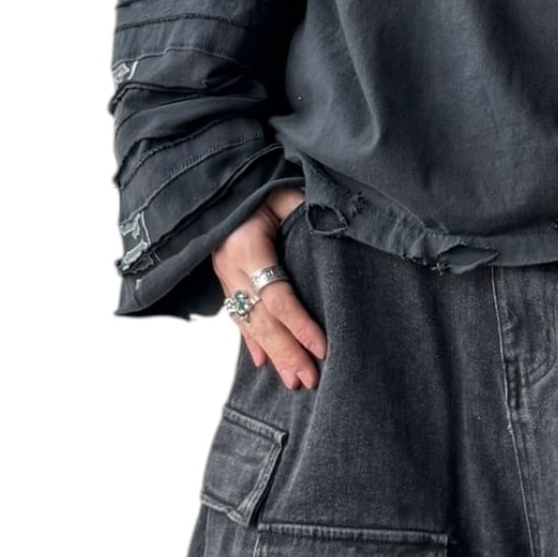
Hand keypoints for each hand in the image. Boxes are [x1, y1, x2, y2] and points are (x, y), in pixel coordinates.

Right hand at [211, 187, 327, 388]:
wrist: (217, 175)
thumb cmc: (258, 180)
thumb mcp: (286, 192)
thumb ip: (308, 216)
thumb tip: (341, 238)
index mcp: (246, 244)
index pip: (278, 296)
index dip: (300, 326)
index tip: (322, 349)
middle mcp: (229, 264)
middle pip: (262, 319)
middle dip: (287, 352)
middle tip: (309, 380)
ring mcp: (221, 273)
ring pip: (248, 322)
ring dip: (271, 354)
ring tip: (292, 381)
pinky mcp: (221, 276)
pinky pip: (236, 314)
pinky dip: (250, 340)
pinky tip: (263, 362)